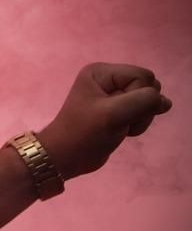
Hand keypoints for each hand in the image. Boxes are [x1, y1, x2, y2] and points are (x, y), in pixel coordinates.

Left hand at [37, 63, 171, 178]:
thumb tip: (164, 103)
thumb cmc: (84, 134)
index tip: (117, 112)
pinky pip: (143, 111)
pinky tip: (122, 131)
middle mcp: (108, 79)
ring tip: (118, 127)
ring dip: (140, 118)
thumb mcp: (114, 114)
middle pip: (148, 87)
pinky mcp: (119, 109)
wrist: (67, 158)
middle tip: (119, 121)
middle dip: (141, 108)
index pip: (143, 76)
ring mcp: (114, 94)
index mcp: (102, 72)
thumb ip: (144, 101)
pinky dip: (138, 124)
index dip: (139, 97)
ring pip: (149, 101)